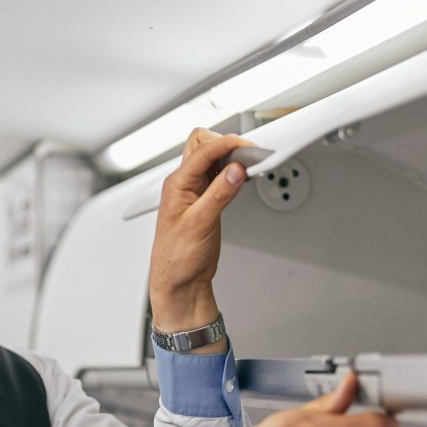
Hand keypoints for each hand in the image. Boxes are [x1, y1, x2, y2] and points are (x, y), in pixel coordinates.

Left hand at [150, 128, 252, 332]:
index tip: (249, 148)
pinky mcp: (206, 201)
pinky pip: (219, 176)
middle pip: (203, 145)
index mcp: (176, 185)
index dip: (227, 144)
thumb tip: (235, 169)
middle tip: (248, 155)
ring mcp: (195, 192)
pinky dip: (233, 172)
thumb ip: (219, 194)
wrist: (179, 282)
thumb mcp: (200, 225)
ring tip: (250, 165)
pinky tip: (243, 178)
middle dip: (226, 143)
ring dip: (230, 157)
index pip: (203, 151)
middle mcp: (183, 184)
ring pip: (212, 159)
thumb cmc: (177, 258)